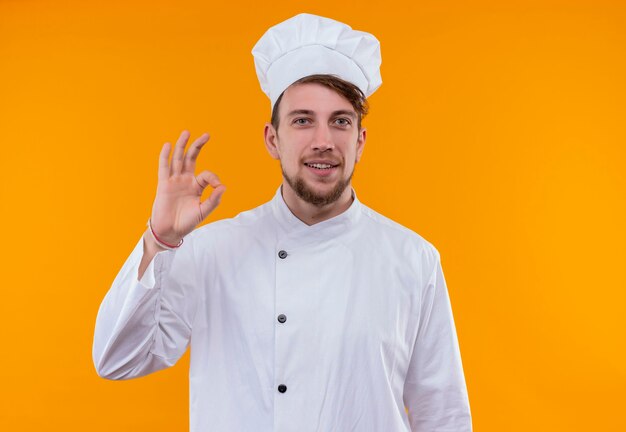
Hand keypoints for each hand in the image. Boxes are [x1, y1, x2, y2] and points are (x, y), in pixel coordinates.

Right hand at [149, 130, 225, 244]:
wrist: (170, 231)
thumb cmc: (186, 222)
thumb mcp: (203, 211)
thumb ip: (213, 200)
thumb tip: (223, 187)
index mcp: (196, 186)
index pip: (206, 175)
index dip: (213, 178)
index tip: (218, 186)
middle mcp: (185, 180)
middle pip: (191, 159)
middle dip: (198, 146)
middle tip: (206, 135)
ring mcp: (174, 181)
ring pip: (178, 160)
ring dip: (182, 146)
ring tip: (186, 132)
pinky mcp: (163, 184)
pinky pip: (164, 168)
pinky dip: (165, 156)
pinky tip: (168, 145)